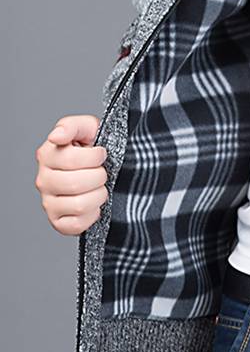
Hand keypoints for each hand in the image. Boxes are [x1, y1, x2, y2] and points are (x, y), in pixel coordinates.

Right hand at [35, 115, 107, 235]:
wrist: (104, 168)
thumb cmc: (94, 147)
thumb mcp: (87, 128)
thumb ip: (72, 126)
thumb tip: (56, 136)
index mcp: (47, 155)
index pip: (71, 159)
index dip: (95, 157)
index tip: (101, 154)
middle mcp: (44, 180)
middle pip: (76, 184)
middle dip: (99, 176)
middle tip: (101, 172)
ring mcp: (49, 203)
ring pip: (79, 205)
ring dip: (99, 195)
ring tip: (99, 187)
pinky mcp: (58, 222)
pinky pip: (77, 225)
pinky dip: (92, 215)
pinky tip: (94, 204)